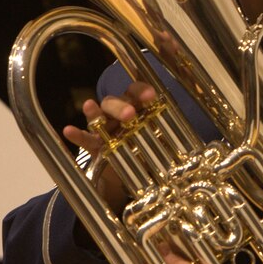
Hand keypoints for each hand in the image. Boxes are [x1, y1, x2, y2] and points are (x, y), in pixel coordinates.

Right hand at [62, 82, 157, 213]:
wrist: (130, 172)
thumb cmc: (148, 150)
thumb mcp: (161, 144)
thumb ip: (170, 140)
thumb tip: (194, 148)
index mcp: (137, 108)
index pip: (136, 91)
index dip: (141, 91)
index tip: (151, 97)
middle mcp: (119, 114)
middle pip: (115, 102)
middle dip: (121, 106)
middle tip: (130, 115)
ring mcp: (105, 128)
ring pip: (98, 116)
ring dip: (95, 112)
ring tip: (89, 107)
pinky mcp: (94, 146)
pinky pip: (84, 138)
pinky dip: (76, 135)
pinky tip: (68, 130)